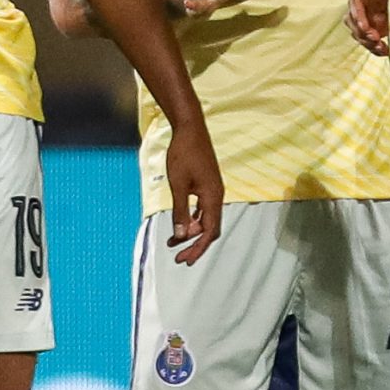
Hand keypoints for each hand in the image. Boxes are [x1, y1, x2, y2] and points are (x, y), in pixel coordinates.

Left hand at [162, 118, 223, 264]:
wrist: (190, 129)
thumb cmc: (183, 154)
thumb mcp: (178, 184)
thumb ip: (180, 210)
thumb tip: (180, 235)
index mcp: (213, 198)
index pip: (209, 232)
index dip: (198, 248)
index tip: (185, 260)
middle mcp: (217, 196)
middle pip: (209, 229)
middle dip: (194, 244)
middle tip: (178, 257)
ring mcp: (212, 191)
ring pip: (205, 219)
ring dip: (190, 232)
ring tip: (172, 243)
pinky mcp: (207, 185)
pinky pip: (202, 209)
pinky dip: (191, 219)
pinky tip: (179, 223)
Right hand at [345, 0, 389, 54]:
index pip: (355, 2)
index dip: (357, 16)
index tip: (365, 28)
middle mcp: (365, 4)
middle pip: (352, 20)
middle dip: (361, 32)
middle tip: (375, 39)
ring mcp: (369, 17)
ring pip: (359, 32)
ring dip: (367, 42)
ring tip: (380, 47)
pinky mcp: (376, 29)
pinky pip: (370, 40)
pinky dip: (375, 48)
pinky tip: (384, 50)